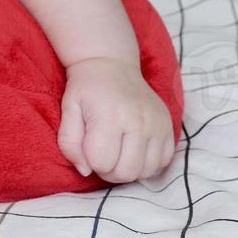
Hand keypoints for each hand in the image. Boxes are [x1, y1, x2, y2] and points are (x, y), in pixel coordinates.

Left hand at [56, 58, 173, 183]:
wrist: (112, 64)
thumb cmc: (86, 89)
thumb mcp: (68, 110)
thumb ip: (69, 143)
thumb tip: (85, 171)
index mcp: (109, 117)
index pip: (101, 163)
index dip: (90, 162)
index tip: (88, 147)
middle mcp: (138, 121)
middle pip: (126, 173)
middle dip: (109, 171)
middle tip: (102, 155)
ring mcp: (157, 124)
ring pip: (146, 172)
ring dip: (129, 169)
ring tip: (118, 153)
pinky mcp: (169, 126)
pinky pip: (163, 162)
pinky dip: (148, 163)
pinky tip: (135, 150)